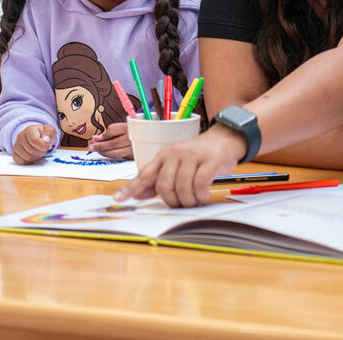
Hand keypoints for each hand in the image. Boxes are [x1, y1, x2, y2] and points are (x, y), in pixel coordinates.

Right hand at [12, 124, 55, 164]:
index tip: (48, 146)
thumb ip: (50, 133)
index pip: (34, 140)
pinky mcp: (14, 153)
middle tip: (44, 149)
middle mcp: (20, 136)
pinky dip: (30, 161)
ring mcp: (16, 145)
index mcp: (29, 129)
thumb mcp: (50, 130)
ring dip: (36, 157)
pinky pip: (22, 162)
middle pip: (31, 150)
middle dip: (41, 152)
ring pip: (27, 157)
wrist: (37, 136)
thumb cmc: (44, 134)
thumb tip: (46, 140)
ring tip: (39, 152)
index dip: (43, 146)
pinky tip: (33, 156)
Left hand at [90, 122, 132, 158]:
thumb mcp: (120, 127)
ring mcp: (133, 147)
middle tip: (91, 147)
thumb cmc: (128, 130)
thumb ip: (108, 133)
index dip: (103, 135)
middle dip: (100, 146)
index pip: (113, 130)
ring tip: (97, 150)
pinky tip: (105, 153)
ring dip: (104, 152)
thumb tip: (95, 139)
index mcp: (128, 127)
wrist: (142, 136)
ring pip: (116, 152)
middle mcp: (132, 137)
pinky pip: (119, 157)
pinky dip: (111, 155)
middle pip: (113, 143)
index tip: (96, 137)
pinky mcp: (133, 154)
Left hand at [113, 124, 246, 206]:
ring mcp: (193, 156)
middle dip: (172, 201)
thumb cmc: (198, 155)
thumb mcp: (176, 163)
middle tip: (181, 204)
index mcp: (164, 155)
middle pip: (164, 185)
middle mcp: (176, 154)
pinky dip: (201, 195)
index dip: (131, 188)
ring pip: (182, 187)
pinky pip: (201, 184)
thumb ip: (158, 178)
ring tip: (194, 201)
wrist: (225, 138)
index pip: (144, 174)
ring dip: (188, 200)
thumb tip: (139, 194)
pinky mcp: (210, 161)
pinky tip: (204, 196)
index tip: (117, 200)